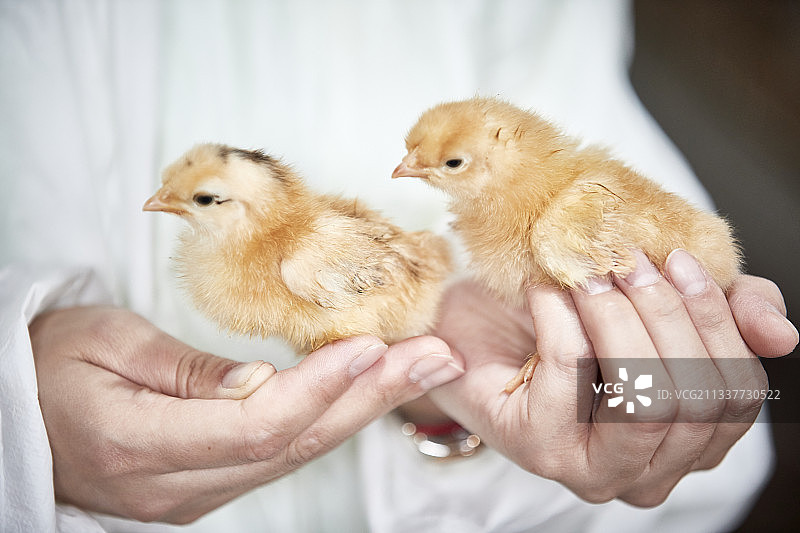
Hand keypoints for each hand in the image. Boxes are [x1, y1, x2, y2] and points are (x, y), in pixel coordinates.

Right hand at [30, 306, 463, 522]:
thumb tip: (265, 382)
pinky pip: (280, 453)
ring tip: (419, 366)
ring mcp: (193, 493)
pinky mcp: (205, 483)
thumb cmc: (48, 365)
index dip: (321, 385)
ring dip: (363, 406)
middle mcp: (175, 484)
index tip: (374, 345)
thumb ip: (188, 370)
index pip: (256, 424)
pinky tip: (366, 389)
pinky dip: (330, 417)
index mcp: (139, 444)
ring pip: (297, 452)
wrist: (15, 414)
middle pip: (295, 443)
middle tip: (434, 356)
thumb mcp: (106, 344)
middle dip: (373, 396)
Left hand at [429, 250, 796, 506]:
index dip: (718, 323)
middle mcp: (648, 470)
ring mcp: (595, 469)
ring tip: (589, 270)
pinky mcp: (540, 450)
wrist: (474, 329)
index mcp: (688, 441)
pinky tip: (545, 290)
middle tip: (626, 257)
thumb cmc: (565, 317)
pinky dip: (562, 316)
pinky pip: (572, 372)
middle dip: (664, 315)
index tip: (680, 258)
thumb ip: (727, 311)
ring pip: (643, 399)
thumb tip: (783, 335)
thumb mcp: (655, 300)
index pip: (735, 395)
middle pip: (692, 399)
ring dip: (618, 317)